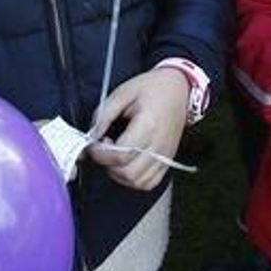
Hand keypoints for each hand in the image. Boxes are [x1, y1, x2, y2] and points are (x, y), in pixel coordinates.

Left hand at [86, 67, 189, 191]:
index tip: (94, 142)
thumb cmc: (152, 88)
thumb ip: (104, 114)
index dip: (100, 153)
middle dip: (108, 165)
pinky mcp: (168, 161)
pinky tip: (127, 164)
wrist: (178, 89)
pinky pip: (149, 183)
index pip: (120, 154)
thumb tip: (92, 134)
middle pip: (128, 173)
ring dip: (119, 174)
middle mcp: (159, 145)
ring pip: (138, 182)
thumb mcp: (123, 92)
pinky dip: (134, 179)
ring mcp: (165, 155)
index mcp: (148, 125)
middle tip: (103, 149)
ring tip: (114, 156)